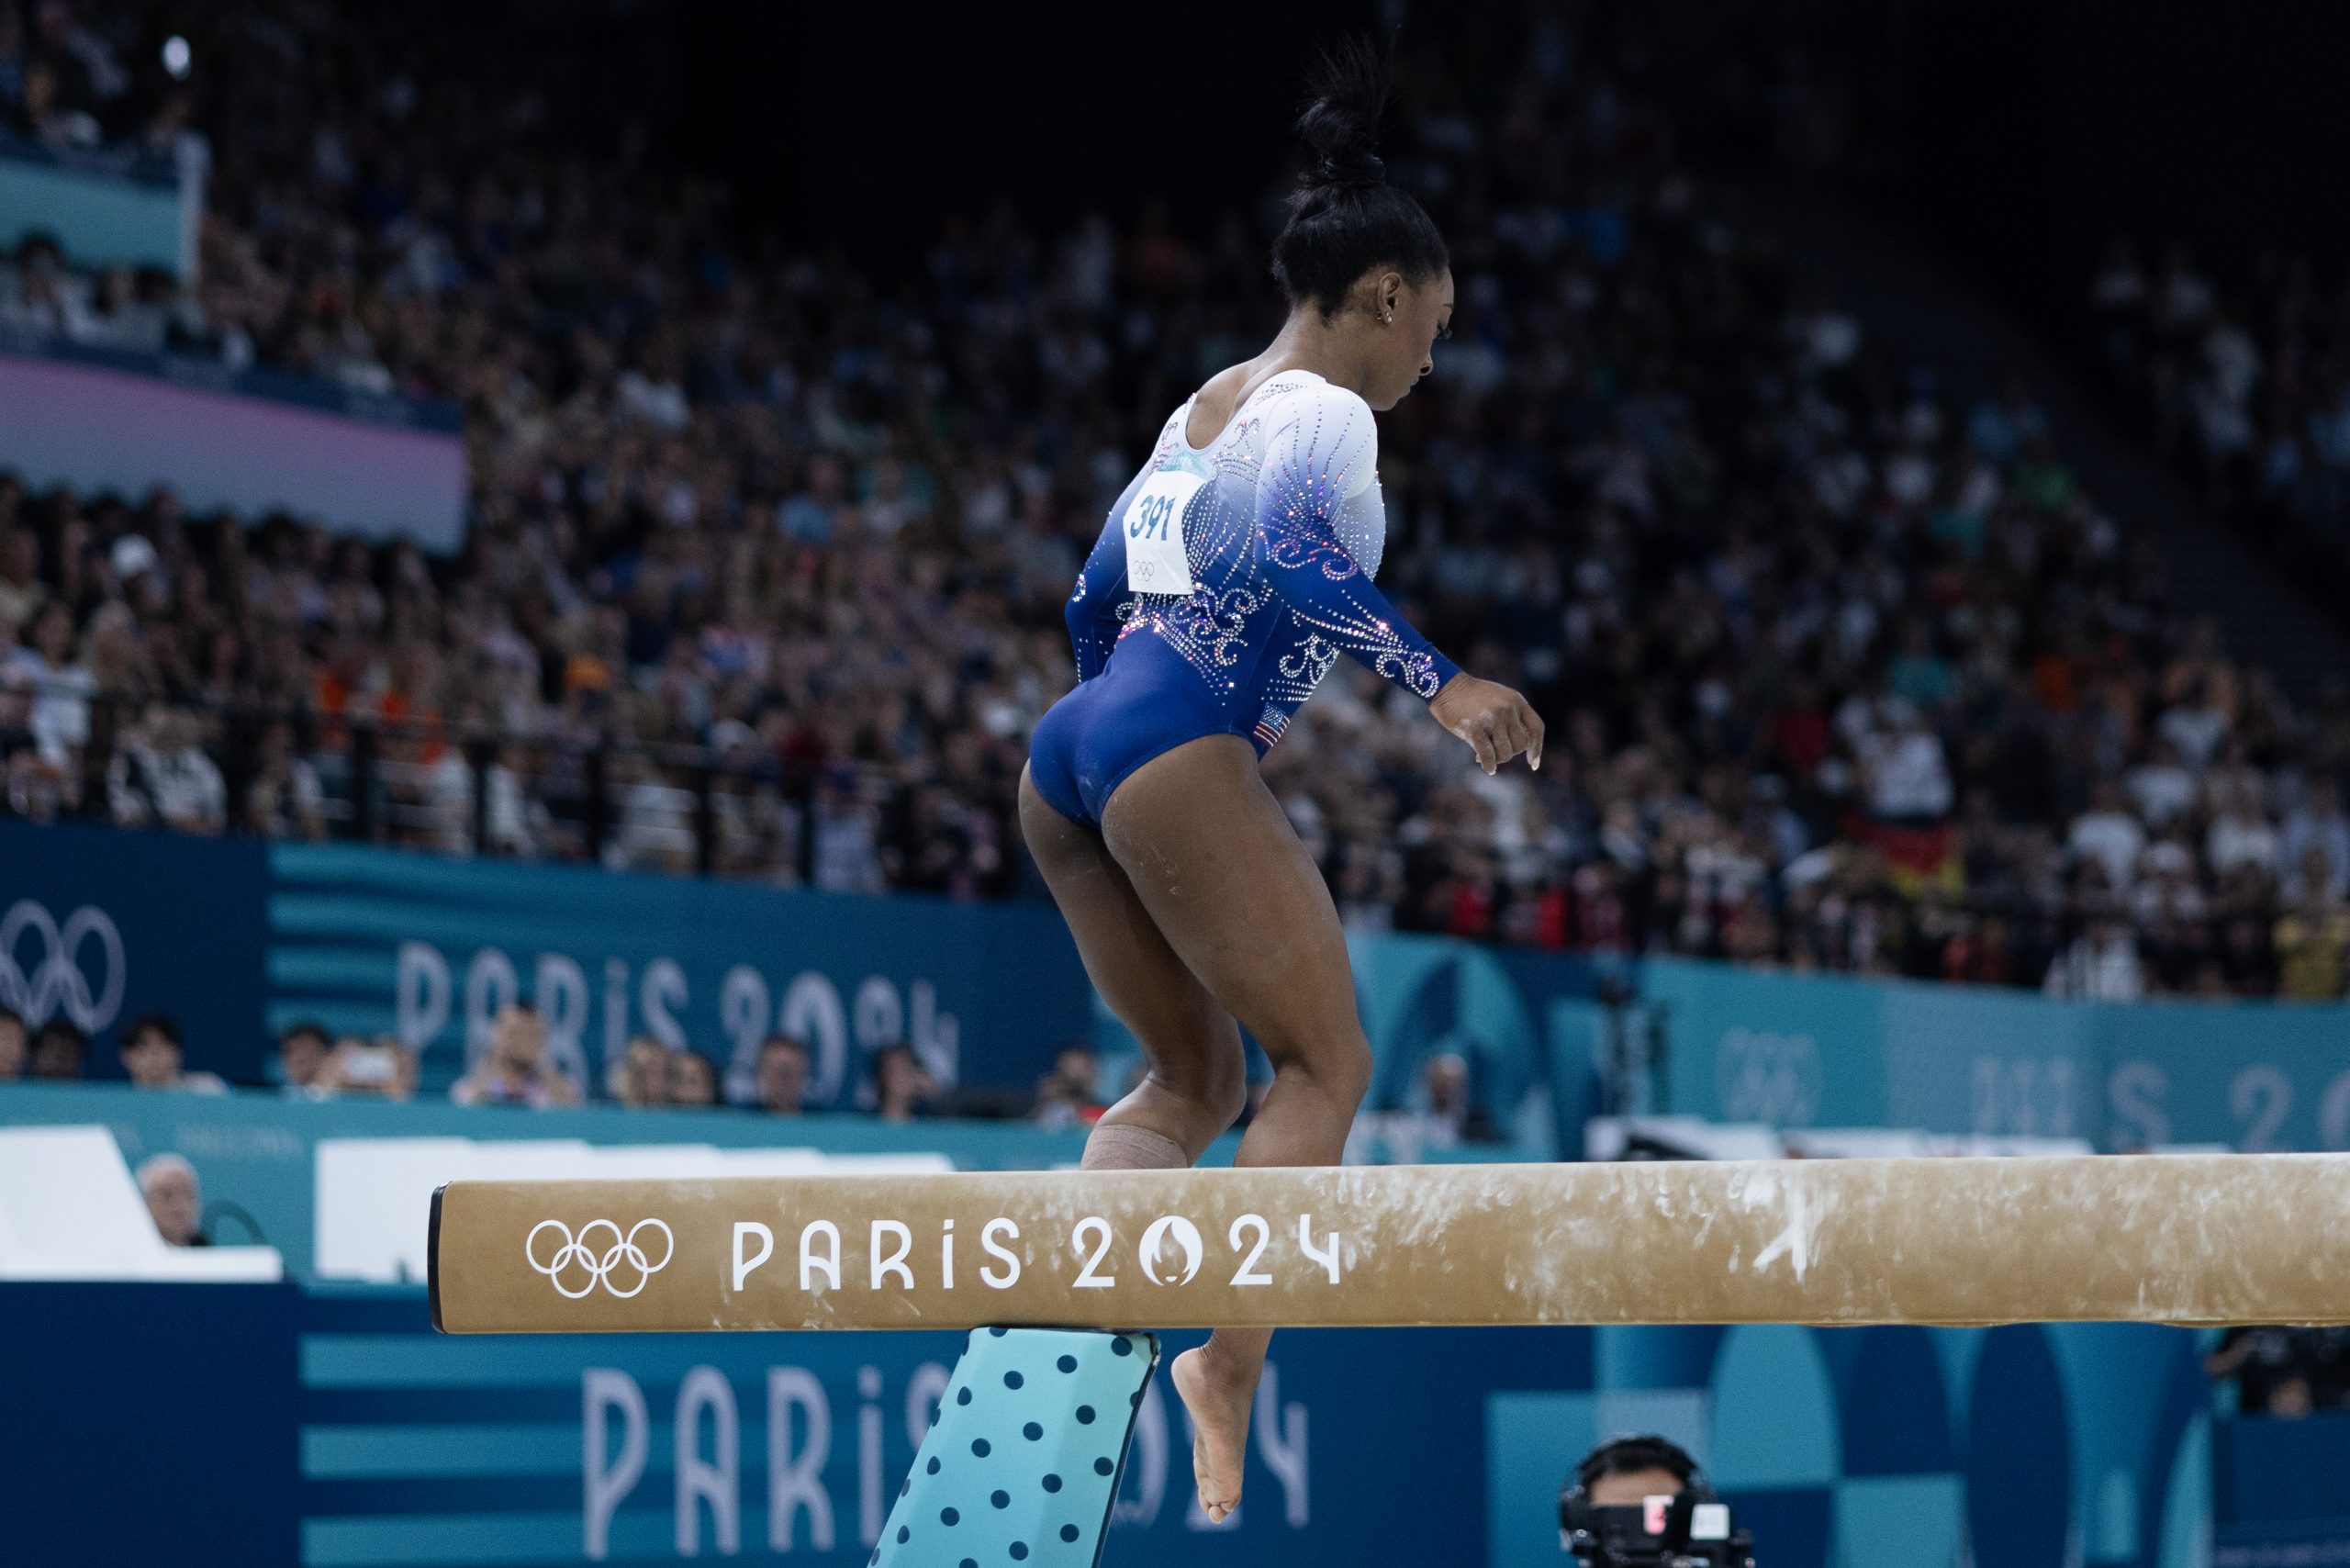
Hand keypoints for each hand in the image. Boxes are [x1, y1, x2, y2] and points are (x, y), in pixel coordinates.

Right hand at [1429, 673, 1543, 775]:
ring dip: (1497, 759)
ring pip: (1505, 752)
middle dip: (1509, 753)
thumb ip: (1513, 717)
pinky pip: (1488, 755)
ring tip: (1486, 757)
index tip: (1532, 763)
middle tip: (1496, 752)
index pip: (1536, 728)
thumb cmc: (1472, 697)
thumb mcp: (1500, 698)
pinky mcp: (1475, 728)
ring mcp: (1492, 718)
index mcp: (1516, 700)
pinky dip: (1489, 766)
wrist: (1447, 687)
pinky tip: (1487, 768)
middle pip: (1520, 745)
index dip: (1536, 748)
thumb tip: (1520, 749)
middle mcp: (1507, 708)